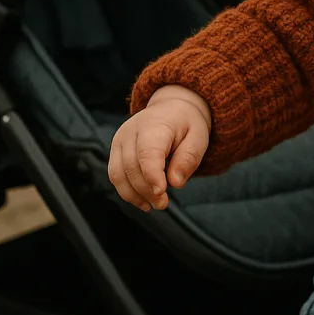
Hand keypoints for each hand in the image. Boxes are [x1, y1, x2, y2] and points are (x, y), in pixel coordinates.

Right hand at [107, 84, 210, 211]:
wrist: (171, 108)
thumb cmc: (186, 125)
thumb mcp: (198, 137)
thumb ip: (188, 158)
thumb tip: (175, 183)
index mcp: (155, 123)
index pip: (148, 152)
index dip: (152, 174)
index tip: (161, 193)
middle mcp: (131, 130)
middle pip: (132, 167)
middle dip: (147, 190)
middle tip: (163, 204)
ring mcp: (120, 139)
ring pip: (119, 174)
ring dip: (135, 195)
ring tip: (154, 205)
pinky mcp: (115, 150)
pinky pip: (115, 175)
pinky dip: (127, 192)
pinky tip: (142, 202)